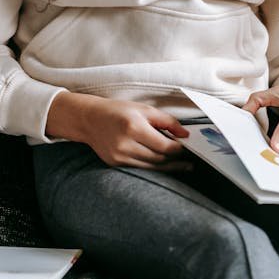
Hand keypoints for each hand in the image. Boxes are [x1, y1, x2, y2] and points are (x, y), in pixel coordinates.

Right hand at [45, 91, 190, 170]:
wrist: (89, 119)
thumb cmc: (118, 111)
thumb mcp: (144, 109)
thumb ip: (167, 121)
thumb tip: (185, 134)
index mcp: (133, 127)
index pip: (164, 146)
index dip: (179, 149)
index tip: (188, 148)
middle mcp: (125, 144)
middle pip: (159, 159)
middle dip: (176, 160)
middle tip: (189, 160)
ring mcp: (119, 156)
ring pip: (151, 167)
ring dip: (168, 167)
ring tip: (182, 166)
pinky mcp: (115, 163)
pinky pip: (140, 168)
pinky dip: (153, 167)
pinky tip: (163, 165)